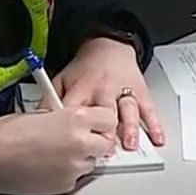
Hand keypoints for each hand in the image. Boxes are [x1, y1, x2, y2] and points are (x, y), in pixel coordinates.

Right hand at [0, 107, 116, 194]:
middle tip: (82, 138)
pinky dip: (67, 171)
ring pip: (91, 162)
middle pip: (106, 144)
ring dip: (81, 157)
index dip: (100, 121)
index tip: (95, 123)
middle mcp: (80, 143)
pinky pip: (76, 176)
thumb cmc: (6, 134)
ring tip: (59, 152)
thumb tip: (74, 121)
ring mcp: (74, 166)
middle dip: (96, 141)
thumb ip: (65, 116)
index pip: (109, 119)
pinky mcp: (65, 184)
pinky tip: (50, 164)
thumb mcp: (43, 111)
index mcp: (76, 119)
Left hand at [54, 36, 165, 150]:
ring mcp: (124, 92)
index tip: (72, 145)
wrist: (109, 46)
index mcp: (82, 88)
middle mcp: (104, 90)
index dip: (73, 128)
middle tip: (102, 149)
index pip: (76, 111)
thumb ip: (50, 101)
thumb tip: (39, 122)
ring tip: (129, 143)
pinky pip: (149, 109)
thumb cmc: (85, 68)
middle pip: (104, 111)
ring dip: (129, 127)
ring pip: (128, 110)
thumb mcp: (62, 79)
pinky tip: (156, 137)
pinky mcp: (140, 93)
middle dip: (103, 130)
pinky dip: (154, 124)